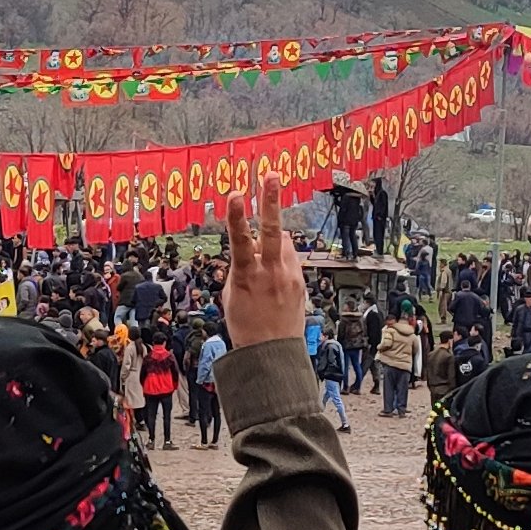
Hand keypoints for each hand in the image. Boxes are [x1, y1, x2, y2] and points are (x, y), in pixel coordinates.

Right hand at [221, 173, 305, 348]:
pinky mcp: (300, 282)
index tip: (237, 194)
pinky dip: (280, 257)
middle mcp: (271, 274)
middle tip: (271, 176)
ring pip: (283, 242)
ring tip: (265, 249)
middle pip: (273, 231)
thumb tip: (244, 253)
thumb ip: (239, 269)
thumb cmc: (246, 327)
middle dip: (271, 201)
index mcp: (247, 277)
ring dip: (273, 237)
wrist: (272, 354)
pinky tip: (273, 271)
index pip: (240, 240)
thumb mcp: (230, 296)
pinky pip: (290, 258)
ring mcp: (289, 276)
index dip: (238, 216)